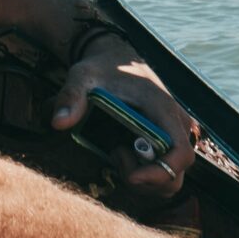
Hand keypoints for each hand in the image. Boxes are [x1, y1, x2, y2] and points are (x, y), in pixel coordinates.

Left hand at [48, 32, 196, 200]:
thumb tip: (58, 123)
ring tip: (116, 150)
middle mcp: (176, 124)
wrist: (115, 57)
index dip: (160, 173)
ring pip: (170, 176)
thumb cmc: (101, 67)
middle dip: (145, 180)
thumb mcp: (82, 76)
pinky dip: (143, 172)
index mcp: (163, 109)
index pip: (181, 154)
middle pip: (176, 173)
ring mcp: (173, 132)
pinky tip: (120, 150)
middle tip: (116, 155)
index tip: (131, 176)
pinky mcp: (167, 138)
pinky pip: (163, 168)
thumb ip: (71, 97)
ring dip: (142, 178)